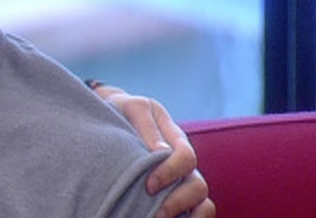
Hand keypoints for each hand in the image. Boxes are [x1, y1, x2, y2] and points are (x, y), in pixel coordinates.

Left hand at [92, 84, 214, 217]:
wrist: (112, 115)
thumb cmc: (122, 110)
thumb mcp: (133, 108)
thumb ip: (147, 127)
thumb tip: (161, 152)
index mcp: (175, 138)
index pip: (186, 158)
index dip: (171, 173)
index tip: (148, 186)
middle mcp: (182, 163)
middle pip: (198, 187)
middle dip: (178, 203)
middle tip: (154, 214)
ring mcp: (180, 180)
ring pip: (202, 205)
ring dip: (189, 217)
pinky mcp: (171, 194)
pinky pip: (191, 214)